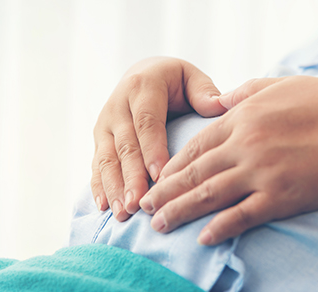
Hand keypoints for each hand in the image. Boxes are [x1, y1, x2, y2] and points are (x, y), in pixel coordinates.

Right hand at [92, 57, 225, 220]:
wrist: (141, 75)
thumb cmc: (174, 82)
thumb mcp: (190, 78)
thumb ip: (203, 92)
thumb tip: (220, 106)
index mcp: (142, 87)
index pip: (147, 122)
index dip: (152, 150)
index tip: (161, 178)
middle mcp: (118, 105)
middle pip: (125, 145)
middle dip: (131, 177)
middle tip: (139, 204)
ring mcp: (105, 124)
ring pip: (107, 158)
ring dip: (114, 187)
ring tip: (123, 213)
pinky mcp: (99, 139)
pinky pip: (97, 164)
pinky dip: (99, 186)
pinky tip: (105, 207)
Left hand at [139, 76, 317, 244]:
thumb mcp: (282, 84)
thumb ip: (245, 91)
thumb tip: (219, 99)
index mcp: (243, 118)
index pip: (197, 145)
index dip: (173, 164)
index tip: (157, 177)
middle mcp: (244, 146)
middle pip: (194, 173)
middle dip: (165, 192)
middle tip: (143, 207)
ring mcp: (260, 173)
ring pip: (209, 196)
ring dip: (181, 211)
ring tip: (160, 224)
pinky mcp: (280, 197)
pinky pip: (242, 216)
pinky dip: (220, 227)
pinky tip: (204, 237)